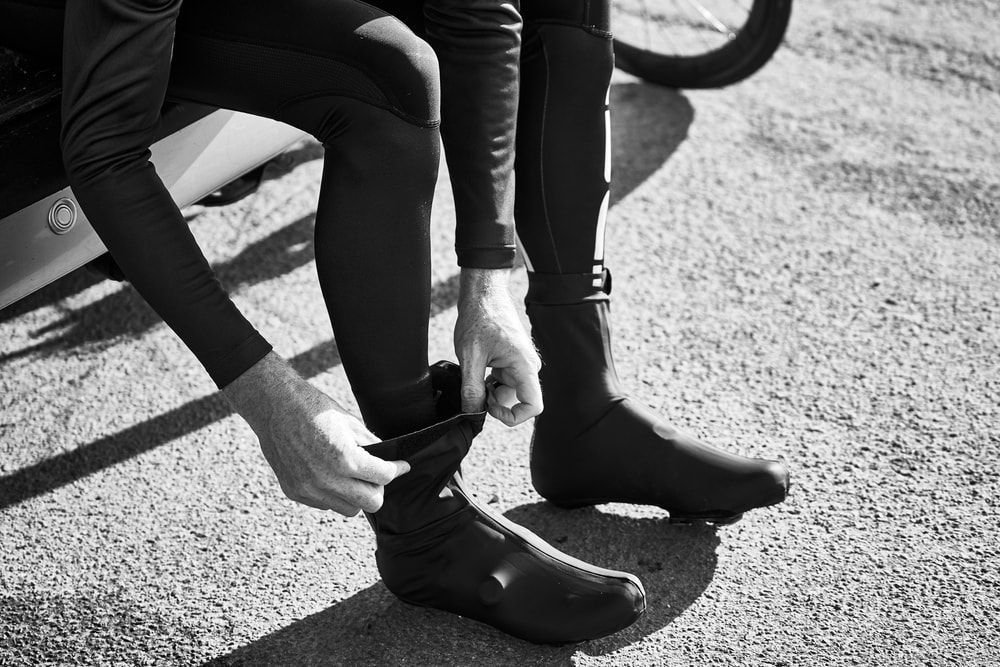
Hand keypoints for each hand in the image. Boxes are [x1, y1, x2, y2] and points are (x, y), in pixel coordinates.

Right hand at [222, 352, 408, 514]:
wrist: (274, 407)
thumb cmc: (313, 408)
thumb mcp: (350, 422)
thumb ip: (370, 445)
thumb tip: (387, 459)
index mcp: (345, 459)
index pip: (384, 477)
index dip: (397, 470)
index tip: (401, 466)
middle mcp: (327, 479)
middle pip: (371, 503)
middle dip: (379, 488)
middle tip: (376, 474)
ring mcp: (309, 489)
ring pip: (349, 509)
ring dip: (356, 495)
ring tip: (351, 475)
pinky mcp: (295, 492)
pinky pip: (325, 504)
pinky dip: (333, 494)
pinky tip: (329, 474)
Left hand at [454, 268, 542, 425]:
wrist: (483, 293)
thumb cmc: (480, 318)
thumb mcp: (470, 357)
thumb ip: (472, 389)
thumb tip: (472, 414)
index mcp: (525, 365)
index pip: (534, 406)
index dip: (512, 416)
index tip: (490, 408)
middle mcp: (528, 366)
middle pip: (519, 401)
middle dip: (496, 402)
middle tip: (475, 389)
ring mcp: (522, 363)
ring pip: (510, 392)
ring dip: (491, 391)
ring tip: (475, 374)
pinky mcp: (514, 360)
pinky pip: (506, 381)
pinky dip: (491, 382)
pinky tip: (478, 368)